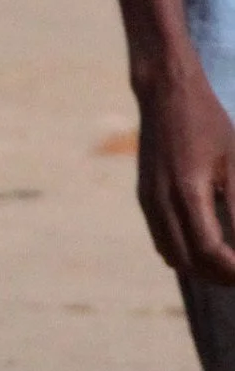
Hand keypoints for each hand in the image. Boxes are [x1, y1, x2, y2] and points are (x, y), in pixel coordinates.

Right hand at [136, 58, 234, 282]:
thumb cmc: (208, 122)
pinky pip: (162, 241)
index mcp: (187, 191)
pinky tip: (207, 247)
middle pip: (190, 262)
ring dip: (202, 269)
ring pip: (173, 256)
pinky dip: (185, 254)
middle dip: (221, 276)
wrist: (165, 94)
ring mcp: (149, 201)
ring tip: (230, 266)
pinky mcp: (145, 198)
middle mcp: (161, 202)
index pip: (211, 251)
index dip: (234, 270)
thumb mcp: (234, 162)